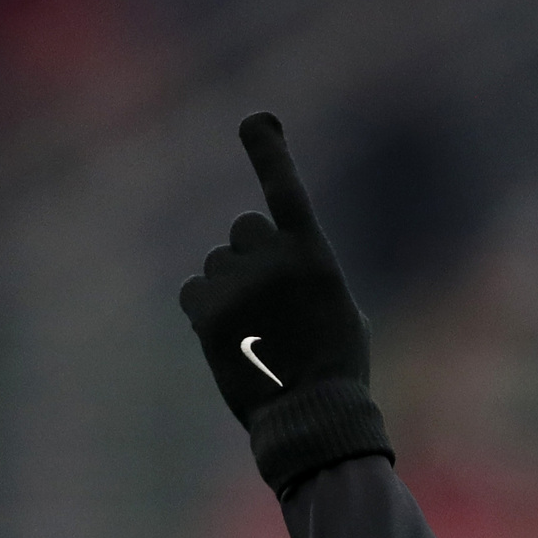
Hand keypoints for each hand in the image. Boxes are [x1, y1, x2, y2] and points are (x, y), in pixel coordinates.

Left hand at [179, 113, 391, 490]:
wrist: (311, 417)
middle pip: (244, 231)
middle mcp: (273, 261)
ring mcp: (238, 285)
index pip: (284, 190)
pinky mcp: (208, 313)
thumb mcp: (343, 313)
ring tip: (255, 334)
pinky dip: (207, 311)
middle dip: (251, 256)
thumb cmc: (337, 371)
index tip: (256, 121)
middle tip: (268, 302)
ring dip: (231, 288)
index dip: (269, 150)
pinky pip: (194, 291)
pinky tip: (231, 340)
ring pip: (218, 263)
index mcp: (314, 257)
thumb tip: (283, 269)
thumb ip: (311, 277)